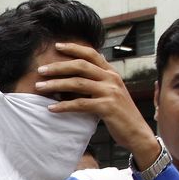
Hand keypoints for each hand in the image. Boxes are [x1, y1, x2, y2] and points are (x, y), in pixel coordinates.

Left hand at [32, 42, 159, 167]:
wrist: (138, 133)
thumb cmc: (121, 115)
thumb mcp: (111, 93)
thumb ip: (98, 83)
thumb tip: (77, 78)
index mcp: (112, 73)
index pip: (91, 54)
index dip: (73, 48)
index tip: (57, 46)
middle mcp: (111, 79)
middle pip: (80, 66)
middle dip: (58, 67)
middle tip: (41, 70)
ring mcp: (110, 92)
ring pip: (77, 83)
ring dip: (56, 84)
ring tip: (40, 87)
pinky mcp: (107, 107)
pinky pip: (80, 104)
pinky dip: (63, 106)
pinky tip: (51, 108)